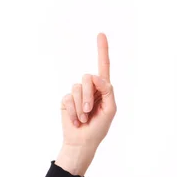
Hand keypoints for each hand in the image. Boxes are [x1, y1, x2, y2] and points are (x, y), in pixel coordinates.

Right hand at [60, 33, 116, 151]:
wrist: (82, 142)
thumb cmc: (99, 128)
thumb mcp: (110, 110)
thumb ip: (107, 91)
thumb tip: (95, 76)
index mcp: (103, 89)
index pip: (104, 67)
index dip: (102, 50)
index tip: (101, 34)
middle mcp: (90, 88)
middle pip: (88, 77)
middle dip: (89, 95)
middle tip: (89, 110)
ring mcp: (77, 93)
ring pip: (77, 87)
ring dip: (81, 106)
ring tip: (83, 118)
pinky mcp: (66, 100)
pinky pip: (68, 98)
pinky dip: (73, 111)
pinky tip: (76, 121)